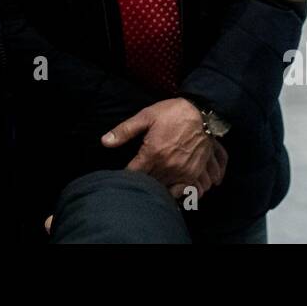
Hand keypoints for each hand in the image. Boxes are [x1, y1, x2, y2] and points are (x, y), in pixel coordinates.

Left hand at [102, 98, 220, 195]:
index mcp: (153, 153)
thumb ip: (124, 131)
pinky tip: (168, 187)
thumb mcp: (146, 116)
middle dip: (141, 182)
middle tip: (137, 178)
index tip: (123, 174)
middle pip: (148, 183)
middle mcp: (167, 166)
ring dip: (157, 187)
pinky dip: (174, 192)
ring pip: (164, 189)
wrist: (202, 113)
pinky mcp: (193, 174)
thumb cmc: (172, 113)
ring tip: (151, 183)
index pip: (133, 174)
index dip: (126, 175)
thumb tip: (104, 142)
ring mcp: (182, 172)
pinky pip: (182, 192)